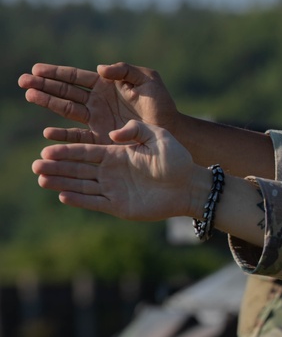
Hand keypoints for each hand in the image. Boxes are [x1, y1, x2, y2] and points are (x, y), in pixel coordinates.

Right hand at [20, 62, 178, 144]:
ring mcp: (97, 119)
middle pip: (65, 91)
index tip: (37, 69)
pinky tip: (48, 133)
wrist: (172, 131)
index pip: (76, 77)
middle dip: (44, 85)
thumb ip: (126, 71)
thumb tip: (100, 68)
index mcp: (106, 85)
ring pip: (66, 110)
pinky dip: (63, 135)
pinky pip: (77, 136)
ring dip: (47, 103)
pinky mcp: (100, 138)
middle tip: (23, 81)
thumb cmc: (161, 104)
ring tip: (30, 96)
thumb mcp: (148, 81)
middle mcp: (97, 101)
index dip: (56, 72)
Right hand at [32, 120, 199, 221]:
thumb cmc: (177, 160)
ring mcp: (113, 189)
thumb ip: (136, 130)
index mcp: (117, 153)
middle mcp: (111, 171)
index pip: (86, 151)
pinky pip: (94, 202)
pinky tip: (62, 195)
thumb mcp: (158, 137)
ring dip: (61, 182)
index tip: (47, 148)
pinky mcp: (119, 206)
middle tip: (36, 165)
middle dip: (57, 166)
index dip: (66, 150)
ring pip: (81, 185)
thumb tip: (112, 134)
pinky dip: (79, 199)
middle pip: (78, 168)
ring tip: (41, 179)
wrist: (190, 186)